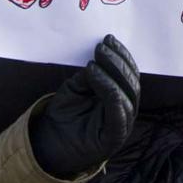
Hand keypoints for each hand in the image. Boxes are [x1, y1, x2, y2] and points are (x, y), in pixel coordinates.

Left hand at [29, 35, 139, 178]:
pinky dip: (111, 94)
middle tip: (100, 48)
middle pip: (132, 82)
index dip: (122, 55)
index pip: (130, 73)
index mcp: (121, 97)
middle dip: (118, 62)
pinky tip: (97, 78)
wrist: (49, 143)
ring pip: (129, 95)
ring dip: (112, 74)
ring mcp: (123, 125)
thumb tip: (98, 60)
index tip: (108, 39)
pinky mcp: (114, 139)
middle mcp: (126, 110)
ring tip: (93, 62)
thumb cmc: (65, 114)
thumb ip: (90, 75)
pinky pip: (119, 115)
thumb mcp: (76, 87)